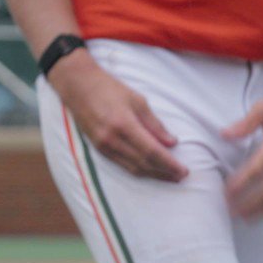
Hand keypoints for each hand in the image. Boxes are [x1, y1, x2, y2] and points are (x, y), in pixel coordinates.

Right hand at [48, 51, 188, 182]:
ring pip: (132, 168)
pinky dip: (138, 170)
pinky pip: (122, 165)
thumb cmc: (109, 88)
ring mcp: (103, 146)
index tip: (184, 170)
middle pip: (143, 163)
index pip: (151, 151)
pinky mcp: (98, 149)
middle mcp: (112, 139)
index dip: (169, 164)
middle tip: (181, 176)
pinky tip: (149, 170)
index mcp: (124, 125)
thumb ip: (154, 124)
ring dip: (153, 175)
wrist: (78, 86)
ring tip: (170, 177)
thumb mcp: (137, 100)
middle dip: (164, 172)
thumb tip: (172, 142)